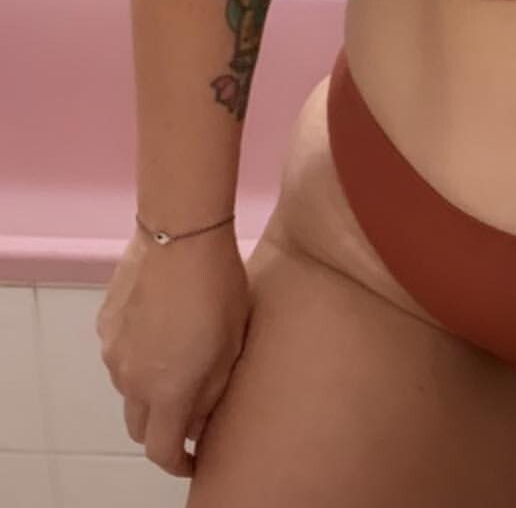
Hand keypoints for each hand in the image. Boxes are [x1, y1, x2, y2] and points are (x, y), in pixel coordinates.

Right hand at [96, 224, 251, 478]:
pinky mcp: (105, 323)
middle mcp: (131, 380)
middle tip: (188, 412)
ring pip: (128, 388)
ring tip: (178, 360)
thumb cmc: (218, 286)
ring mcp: (113, 351)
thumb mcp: (231, 345)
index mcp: (166, 391)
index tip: (193, 460)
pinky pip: (119, 353)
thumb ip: (212, 392)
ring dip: (149, 388)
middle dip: (162, 428)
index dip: (178, 463)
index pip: (161, 450)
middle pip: (139, 426)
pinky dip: (137, 354)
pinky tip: (161, 327)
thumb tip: (199, 421)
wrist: (181, 232)